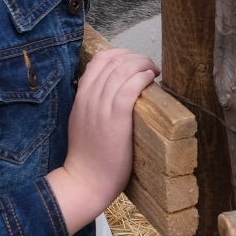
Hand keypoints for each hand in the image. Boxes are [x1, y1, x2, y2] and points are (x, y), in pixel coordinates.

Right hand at [47, 47, 158, 232]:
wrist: (85, 181)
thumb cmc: (89, 157)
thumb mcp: (84, 123)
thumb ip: (95, 105)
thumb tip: (117, 92)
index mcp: (81, 97)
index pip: (99, 60)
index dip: (121, 54)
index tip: (135, 61)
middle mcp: (89, 99)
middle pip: (113, 61)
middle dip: (136, 57)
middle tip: (150, 66)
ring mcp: (101, 109)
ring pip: (122, 71)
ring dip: (142, 64)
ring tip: (154, 71)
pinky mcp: (115, 120)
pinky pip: (128, 89)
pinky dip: (141, 78)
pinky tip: (150, 79)